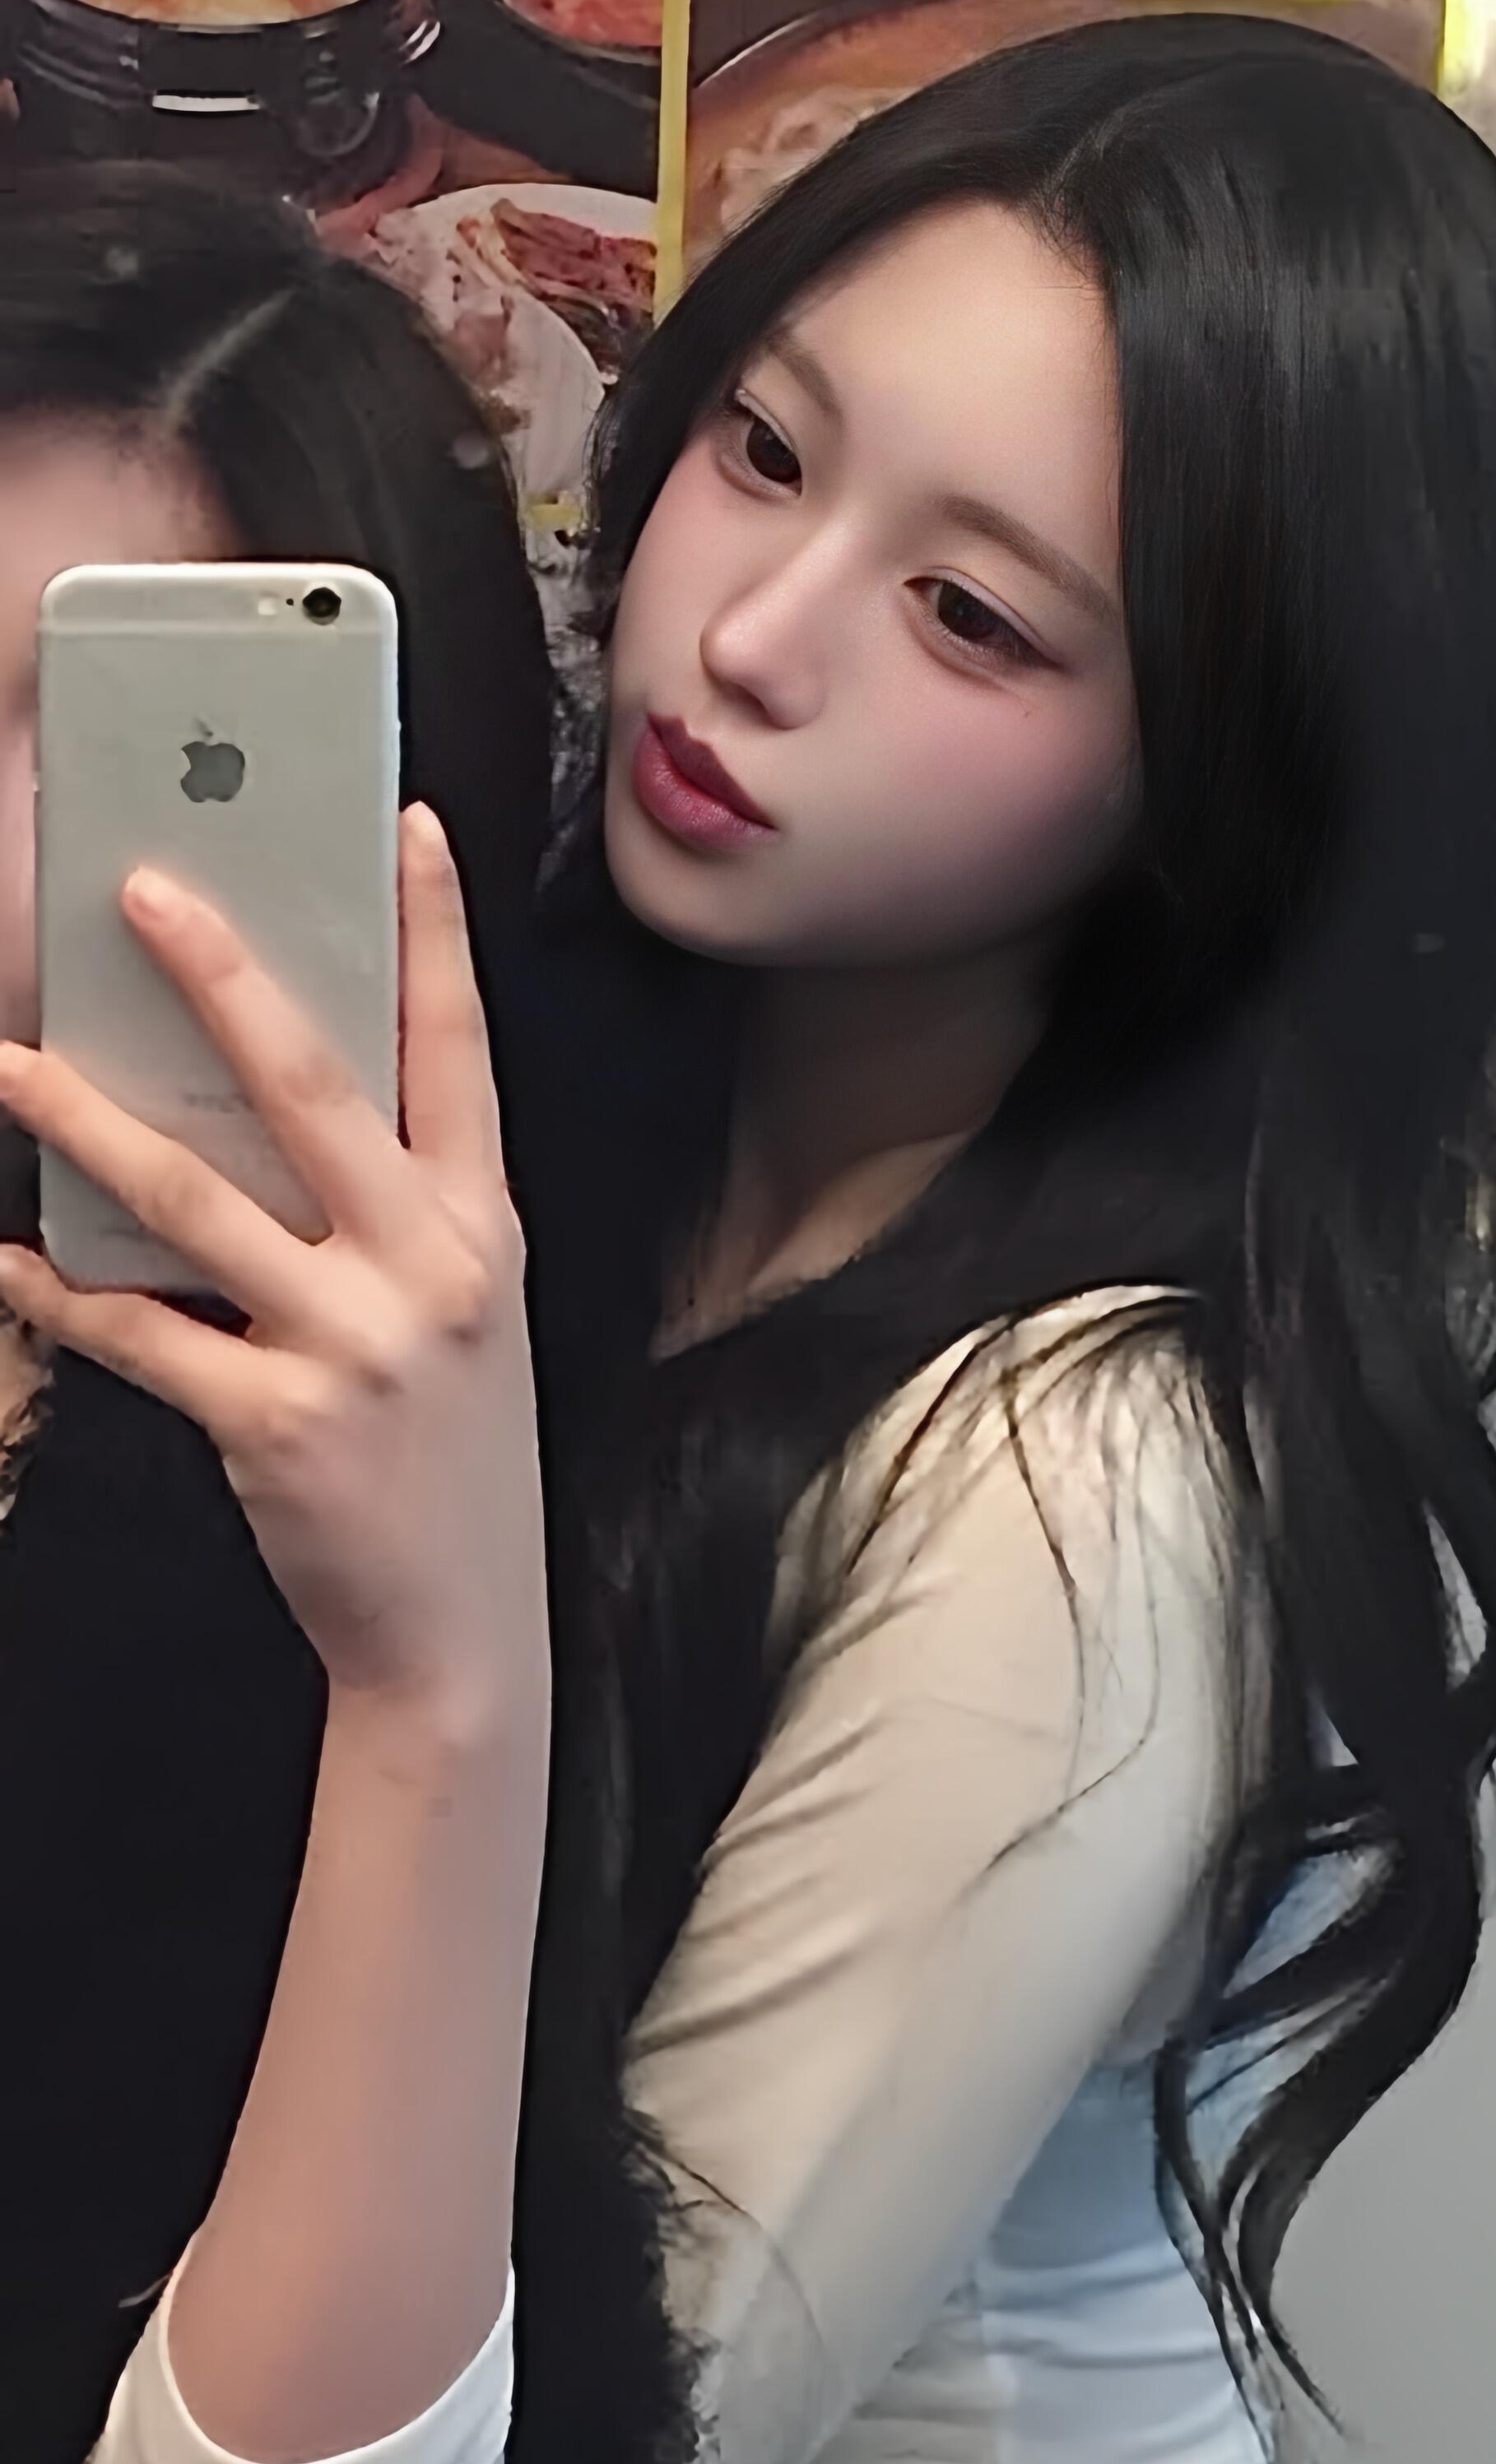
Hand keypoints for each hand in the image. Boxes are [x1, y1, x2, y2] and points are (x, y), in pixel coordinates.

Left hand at [0, 810, 545, 1741]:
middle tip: (140, 887)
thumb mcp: (455, 1323)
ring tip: (8, 1065)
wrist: (458, 1638)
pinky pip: (140, 1334)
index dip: (435, 935)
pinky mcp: (275, 1421)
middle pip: (312, 1090)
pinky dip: (60, 1296)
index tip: (405, 825)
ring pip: (193, 1200)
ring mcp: (355, 1345)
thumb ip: (387, 1218)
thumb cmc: (443, 1466)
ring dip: (82, 1122)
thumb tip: (257, 1110)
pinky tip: (6, 1261)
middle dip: (222, 977)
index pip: (461, 1055)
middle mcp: (430, 1272)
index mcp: (480, 1233)